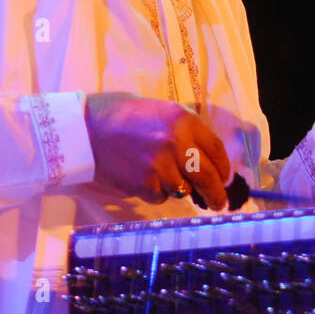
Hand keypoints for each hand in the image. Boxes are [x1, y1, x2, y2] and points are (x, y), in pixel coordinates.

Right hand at [84, 92, 233, 208]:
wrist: (89, 128)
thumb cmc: (128, 116)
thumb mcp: (164, 111)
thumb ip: (189, 132)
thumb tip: (211, 161)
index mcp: (184, 120)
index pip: (216, 150)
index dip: (224, 168)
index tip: (224, 179)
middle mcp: (176, 142)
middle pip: (208, 176)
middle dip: (215, 194)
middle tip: (217, 202)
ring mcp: (160, 165)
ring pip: (184, 189)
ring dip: (178, 188)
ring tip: (162, 176)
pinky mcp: (143, 183)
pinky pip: (161, 196)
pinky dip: (157, 191)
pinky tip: (143, 176)